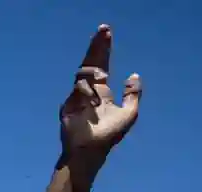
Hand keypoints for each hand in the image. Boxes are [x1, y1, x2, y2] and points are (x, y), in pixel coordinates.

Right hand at [59, 25, 141, 158]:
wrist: (90, 152)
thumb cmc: (109, 136)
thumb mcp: (129, 113)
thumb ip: (133, 94)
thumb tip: (133, 74)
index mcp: (101, 92)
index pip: (102, 65)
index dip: (104, 49)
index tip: (107, 32)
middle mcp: (88, 91)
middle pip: (92, 62)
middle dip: (98, 46)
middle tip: (104, 29)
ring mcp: (76, 98)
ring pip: (84, 75)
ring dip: (95, 76)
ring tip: (101, 92)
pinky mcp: (67, 105)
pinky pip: (78, 89)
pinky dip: (88, 92)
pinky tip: (94, 104)